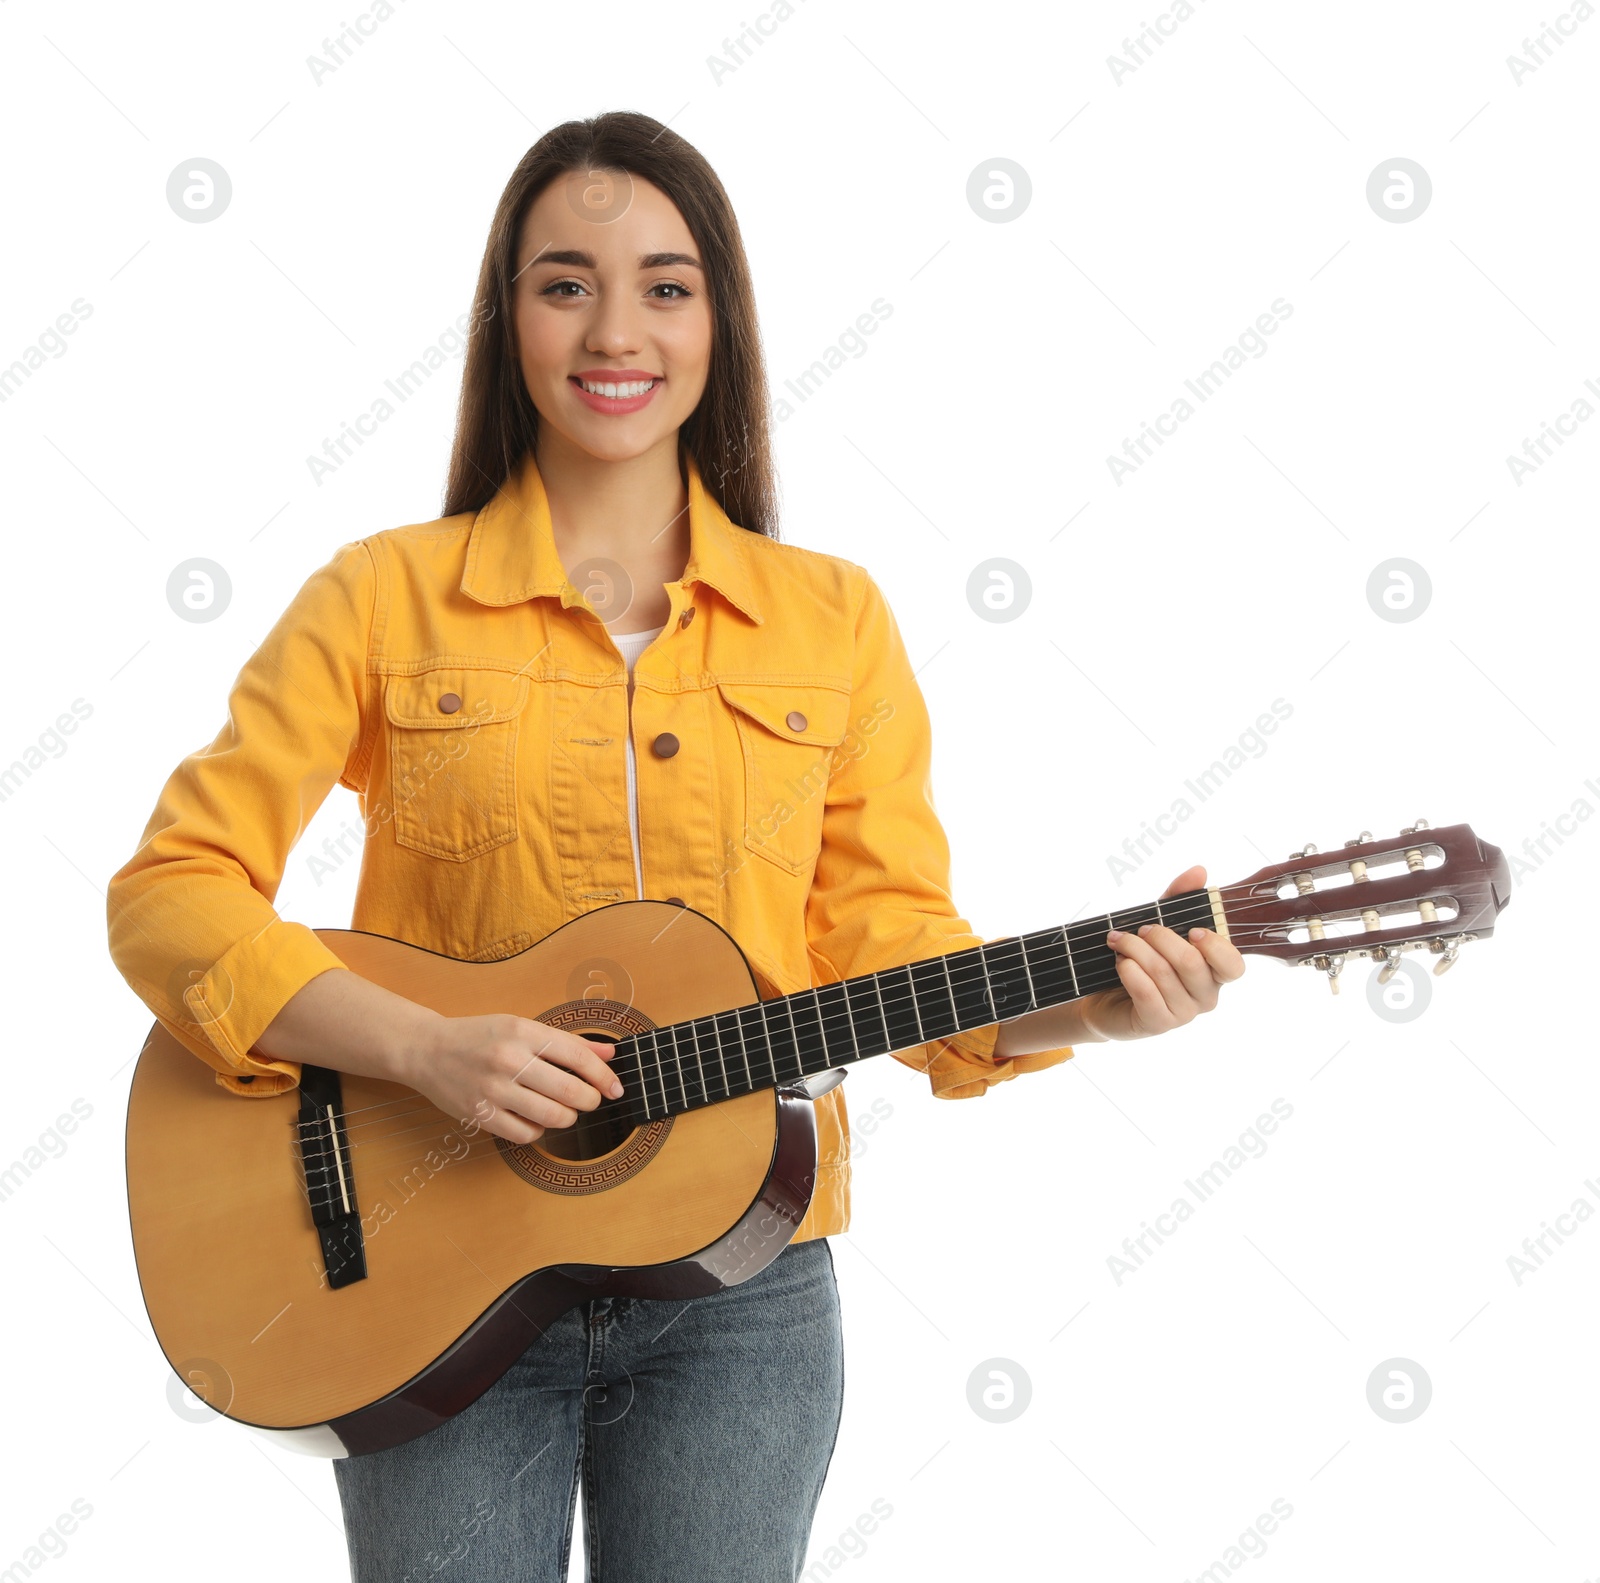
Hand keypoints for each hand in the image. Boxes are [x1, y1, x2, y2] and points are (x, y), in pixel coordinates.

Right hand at [402, 1012, 622, 1144]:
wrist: (426, 1049)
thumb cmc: (480, 1037)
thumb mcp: (521, 1027)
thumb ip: (566, 1042)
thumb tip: (609, 1056)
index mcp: (523, 1031)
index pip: (577, 1056)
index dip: (603, 1076)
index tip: (616, 1088)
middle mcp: (509, 1059)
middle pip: (569, 1091)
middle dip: (590, 1101)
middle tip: (590, 1101)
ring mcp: (493, 1089)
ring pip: (551, 1116)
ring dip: (567, 1118)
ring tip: (564, 1110)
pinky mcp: (480, 1114)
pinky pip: (525, 1133)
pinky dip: (539, 1130)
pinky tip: (535, 1119)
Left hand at [1076, 865, 1246, 1041]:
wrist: (1104, 997)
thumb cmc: (1140, 959)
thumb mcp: (1160, 923)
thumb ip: (1179, 898)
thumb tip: (1199, 871)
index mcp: (1214, 970)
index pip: (1234, 965)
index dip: (1216, 947)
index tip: (1193, 930)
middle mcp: (1205, 995)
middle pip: (1191, 963)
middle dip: (1160, 938)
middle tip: (1140, 929)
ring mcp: (1183, 1012)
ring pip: (1164, 974)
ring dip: (1135, 949)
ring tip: (1118, 941)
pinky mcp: (1157, 1023)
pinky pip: (1147, 993)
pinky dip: (1130, 971)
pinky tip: (1120, 963)